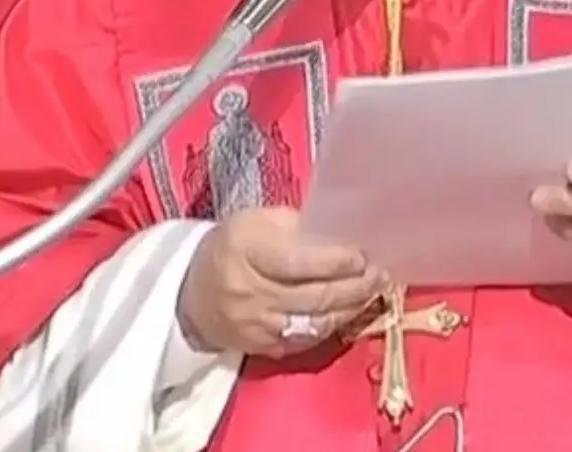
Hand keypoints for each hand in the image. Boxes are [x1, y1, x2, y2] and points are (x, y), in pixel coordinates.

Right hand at [176, 207, 387, 356]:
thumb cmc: (232, 247)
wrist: (192, 294)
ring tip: (372, 291)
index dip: (334, 261)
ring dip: (351, 308)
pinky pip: (308, 341)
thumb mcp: (256, 222)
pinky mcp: (263, 348)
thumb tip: (343, 234)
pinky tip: (349, 310)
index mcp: (245, 250)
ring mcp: (256, 326)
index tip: (362, 255)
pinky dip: (333, 325)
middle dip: (354, 286)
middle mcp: (249, 292)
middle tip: (379, 274)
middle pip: (313, 296)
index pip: (297, 262)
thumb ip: (297, 226)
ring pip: (316, 322)